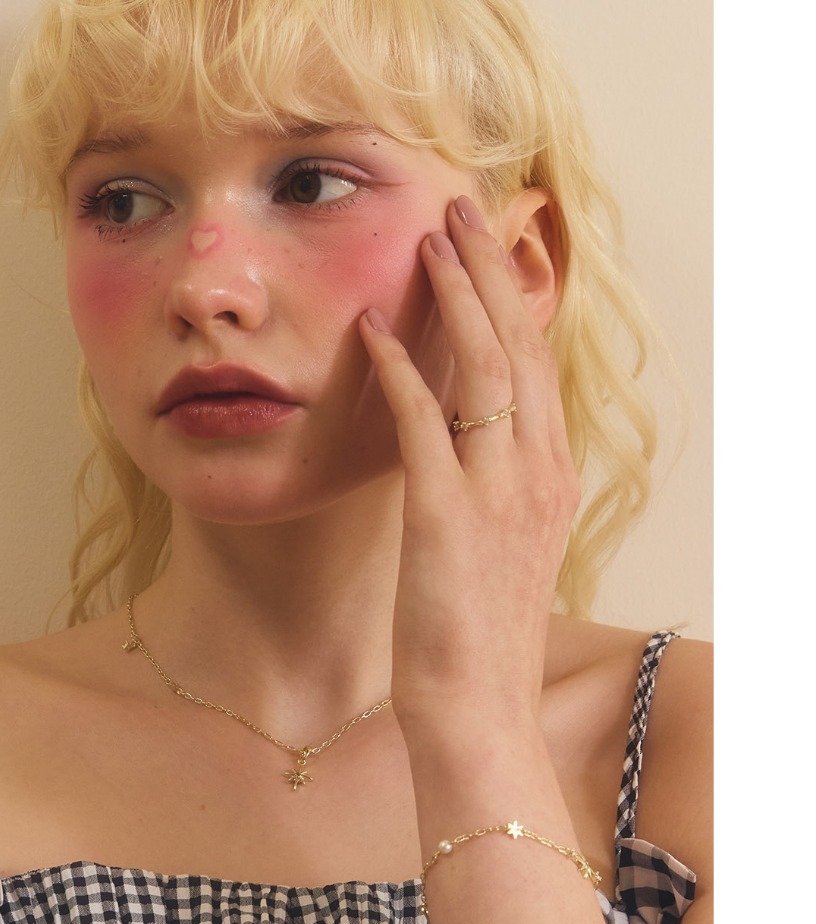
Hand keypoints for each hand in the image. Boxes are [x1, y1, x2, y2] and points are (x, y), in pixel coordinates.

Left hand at [359, 194, 579, 728]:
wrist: (480, 713)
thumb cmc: (481, 635)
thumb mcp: (503, 548)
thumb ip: (493, 487)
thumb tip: (461, 442)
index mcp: (549, 477)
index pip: (535, 364)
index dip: (512, 298)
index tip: (487, 246)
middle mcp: (536, 472)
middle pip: (518, 346)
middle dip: (488, 270)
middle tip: (459, 210)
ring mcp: (497, 493)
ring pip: (484, 368)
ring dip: (456, 296)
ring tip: (429, 238)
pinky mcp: (446, 518)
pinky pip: (424, 424)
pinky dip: (400, 371)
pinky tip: (373, 329)